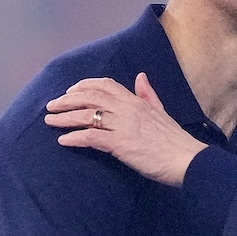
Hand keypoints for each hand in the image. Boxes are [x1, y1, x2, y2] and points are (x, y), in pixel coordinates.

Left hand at [44, 73, 206, 185]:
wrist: (186, 159)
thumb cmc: (174, 141)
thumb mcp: (161, 111)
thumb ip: (147, 94)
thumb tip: (141, 76)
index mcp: (136, 101)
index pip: (104, 84)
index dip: (83, 86)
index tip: (69, 91)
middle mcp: (127, 109)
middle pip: (90, 97)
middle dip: (67, 100)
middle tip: (51, 107)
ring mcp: (123, 126)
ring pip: (87, 115)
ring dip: (65, 118)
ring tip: (50, 122)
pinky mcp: (121, 144)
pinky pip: (91, 137)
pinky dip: (75, 137)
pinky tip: (63, 141)